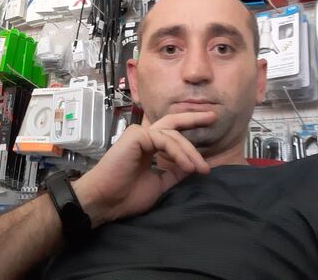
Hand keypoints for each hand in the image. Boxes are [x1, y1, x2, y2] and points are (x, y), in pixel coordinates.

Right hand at [73, 111, 215, 227]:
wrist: (105, 201)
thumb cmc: (126, 196)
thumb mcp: (159, 183)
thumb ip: (174, 172)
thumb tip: (191, 165)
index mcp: (149, 145)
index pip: (172, 133)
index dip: (189, 129)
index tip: (208, 128)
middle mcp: (145, 136)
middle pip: (173, 122)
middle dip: (194, 118)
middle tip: (213, 117)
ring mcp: (140, 133)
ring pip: (173, 135)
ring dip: (190, 152)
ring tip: (200, 169)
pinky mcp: (137, 135)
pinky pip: (165, 140)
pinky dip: (178, 152)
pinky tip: (187, 166)